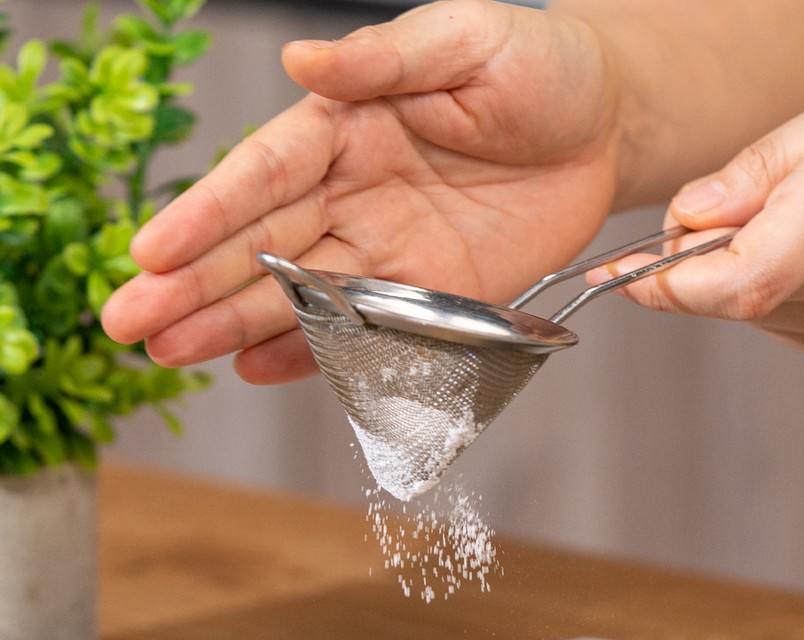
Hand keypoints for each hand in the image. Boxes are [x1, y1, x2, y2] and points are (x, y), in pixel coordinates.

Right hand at [101, 0, 623, 382]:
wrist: (606, 125)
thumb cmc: (536, 65)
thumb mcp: (465, 40)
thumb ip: (387, 58)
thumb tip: (304, 57)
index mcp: (347, 122)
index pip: (264, 173)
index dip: (208, 214)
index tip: (151, 253)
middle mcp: (353, 190)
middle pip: (262, 244)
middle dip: (194, 285)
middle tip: (129, 326)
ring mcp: (390, 246)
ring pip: (301, 293)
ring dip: (236, 323)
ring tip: (169, 353)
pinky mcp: (437, 292)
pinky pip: (370, 329)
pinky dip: (317, 351)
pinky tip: (257, 368)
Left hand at [601, 76, 803, 363]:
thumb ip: (765, 166)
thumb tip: (686, 215)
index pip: (738, 276)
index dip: (667, 281)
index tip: (622, 271)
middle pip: (737, 296)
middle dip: (702, 258)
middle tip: (724, 206)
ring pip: (763, 312)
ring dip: (750, 271)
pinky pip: (799, 326)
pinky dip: (788, 290)